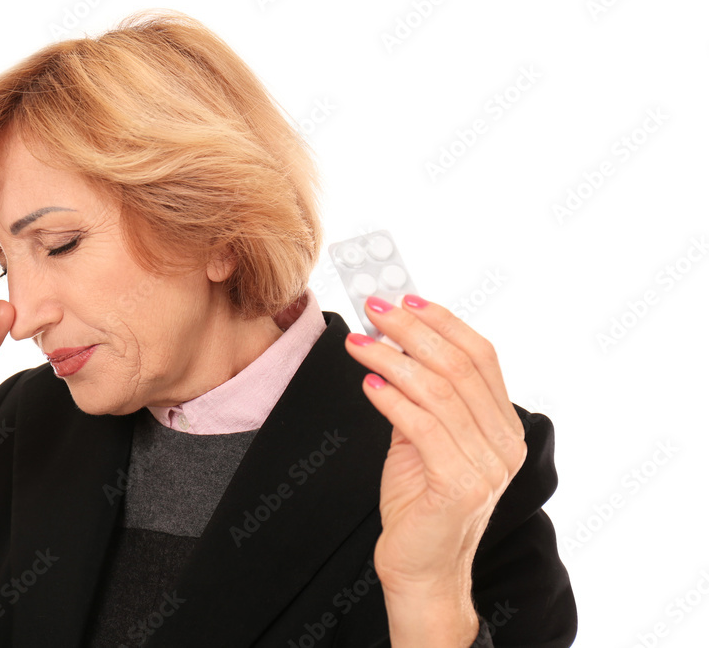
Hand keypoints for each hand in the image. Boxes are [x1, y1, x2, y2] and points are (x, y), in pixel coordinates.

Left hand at [343, 294, 526, 640]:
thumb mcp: (423, 437)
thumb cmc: (419, 500)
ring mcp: (489, 467)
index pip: (482, 356)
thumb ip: (421, 394)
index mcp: (504, 425)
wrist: (421, 567)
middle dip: (412, 330)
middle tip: (373, 310)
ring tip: (358, 344)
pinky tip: (368, 384)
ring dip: (392, 360)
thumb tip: (393, 337)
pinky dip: (393, 400)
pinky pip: (424, 427)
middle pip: (460, 367)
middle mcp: (506, 443)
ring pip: (439, 392)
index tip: (405, 298)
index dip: (443, 322)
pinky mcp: (461, 487)